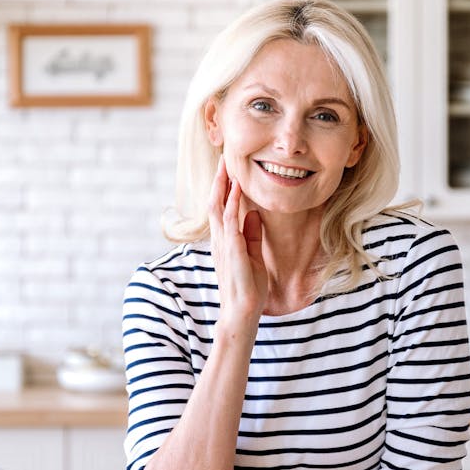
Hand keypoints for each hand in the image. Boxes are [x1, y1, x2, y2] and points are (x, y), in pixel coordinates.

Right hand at [208, 156, 266, 327]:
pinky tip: (237, 189)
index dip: (223, 187)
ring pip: (218, 207)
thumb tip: (254, 214)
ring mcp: (224, 244)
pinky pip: (230, 221)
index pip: (220, 207)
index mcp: (224, 240)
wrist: (242, 312)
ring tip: (227, 165)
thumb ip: (252, 234)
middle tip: (224, 157)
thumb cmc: (248, 287)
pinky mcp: (232, 250)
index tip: (229, 167)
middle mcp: (219, 239)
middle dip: (219, 179)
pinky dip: (232, 203)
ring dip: (223, 185)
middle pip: (214, 201)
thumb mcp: (253, 255)